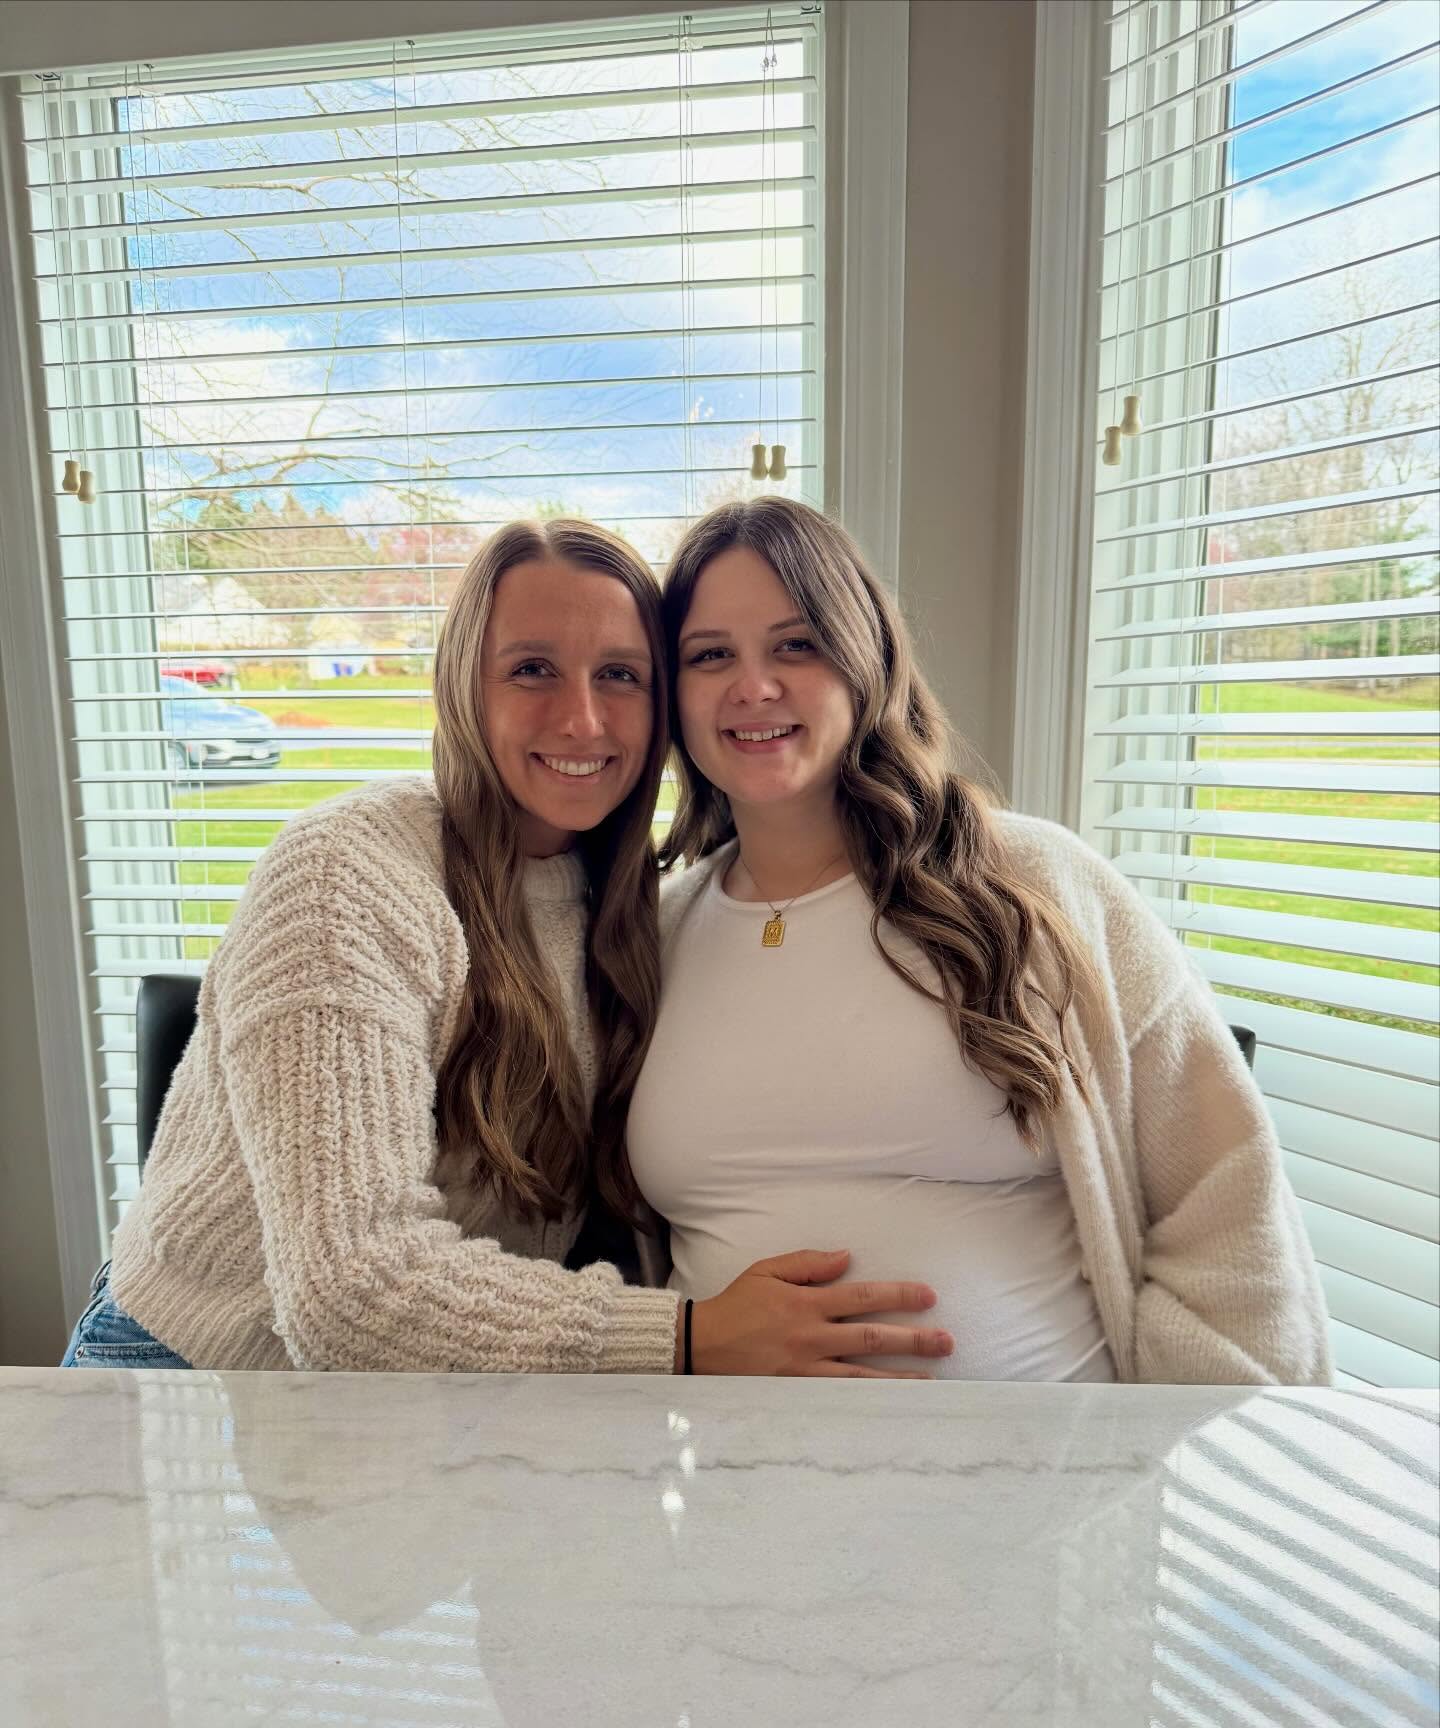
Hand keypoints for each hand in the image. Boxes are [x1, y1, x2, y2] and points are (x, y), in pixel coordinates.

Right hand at [685, 1249, 952, 1377]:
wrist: (700, 1345)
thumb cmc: (736, 1305)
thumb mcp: (767, 1271)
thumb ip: (807, 1263)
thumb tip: (846, 1256)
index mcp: (805, 1303)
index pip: (861, 1297)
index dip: (897, 1296)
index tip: (928, 1297)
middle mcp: (811, 1337)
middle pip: (871, 1337)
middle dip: (913, 1340)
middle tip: (947, 1342)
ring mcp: (806, 1369)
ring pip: (862, 1375)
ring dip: (900, 1378)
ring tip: (932, 1381)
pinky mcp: (798, 1392)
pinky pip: (840, 1398)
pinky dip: (867, 1401)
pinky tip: (890, 1405)